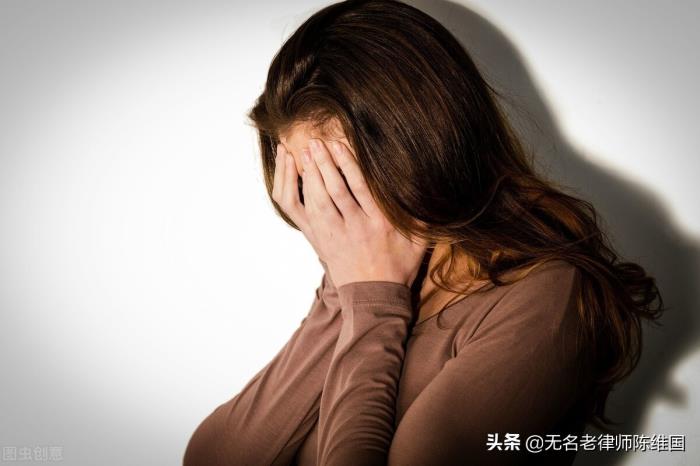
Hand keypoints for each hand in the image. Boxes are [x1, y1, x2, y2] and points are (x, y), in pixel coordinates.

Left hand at [297, 138, 426, 288]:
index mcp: (380, 223)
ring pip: (319, 202)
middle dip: (324, 164)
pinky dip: (302, 196)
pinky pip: (308, 216)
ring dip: (310, 177)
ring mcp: (335, 236)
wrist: (375, 297)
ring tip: (304, 154)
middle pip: (335, 191)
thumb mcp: (418, 242)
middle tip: (314, 142)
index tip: (338, 145)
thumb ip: (421, 216)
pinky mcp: (322, 242)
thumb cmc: (398, 267)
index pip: (360, 188)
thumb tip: (431, 188)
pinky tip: (299, 179)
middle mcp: (355, 228)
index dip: (347, 164)